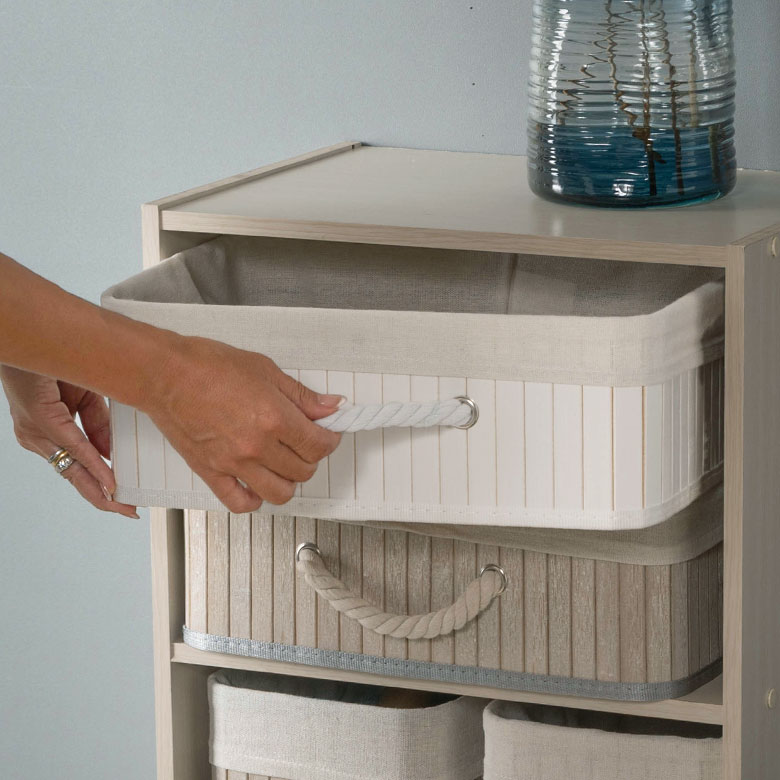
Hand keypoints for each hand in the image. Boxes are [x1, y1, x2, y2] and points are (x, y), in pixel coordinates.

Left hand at [0, 365, 138, 517]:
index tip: (118, 495)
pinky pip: (75, 449)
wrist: (28, 337)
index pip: (75, 465)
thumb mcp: (83, 396)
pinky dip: (94, 465)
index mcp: (45, 432)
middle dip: (102, 497)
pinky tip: (108, 479)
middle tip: (124, 509)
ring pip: (74, 469)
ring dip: (100, 488)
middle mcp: (37, 438)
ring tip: (120, 501)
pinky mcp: (44, 422)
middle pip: (74, 476)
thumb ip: (96, 424)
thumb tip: (110, 450)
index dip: (98, 483)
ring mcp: (37, 432)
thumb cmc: (50, 363)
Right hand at [145, 335, 342, 513]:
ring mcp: (233, 463)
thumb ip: (301, 395)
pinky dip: (254, 499)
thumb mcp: (265, 370)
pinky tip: (257, 484)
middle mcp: (256, 446)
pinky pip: (240, 503)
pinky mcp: (211, 472)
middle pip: (303, 470)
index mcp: (273, 418)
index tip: (327, 434)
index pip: (318, 445)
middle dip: (311, 457)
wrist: (164, 373)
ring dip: (289, 481)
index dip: (330, 440)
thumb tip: (330, 407)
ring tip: (284, 463)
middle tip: (305, 442)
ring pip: (279, 493)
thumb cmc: (208, 365)